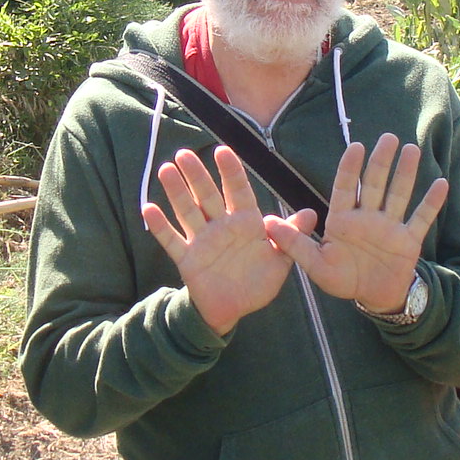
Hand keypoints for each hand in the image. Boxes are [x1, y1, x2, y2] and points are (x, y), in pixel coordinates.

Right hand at [143, 146, 308, 336]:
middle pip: (207, 196)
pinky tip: (148, 208)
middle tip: (184, 153)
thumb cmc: (257, 281)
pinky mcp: (188, 259)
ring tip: (166, 170)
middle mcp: (222, 226)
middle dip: (197, 175)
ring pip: (187, 211)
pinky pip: (172, 240)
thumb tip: (311, 212)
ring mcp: (203, 241)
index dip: (230, 171)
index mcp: (246, 223)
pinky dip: (160, 226)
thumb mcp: (280, 260)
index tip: (222, 150)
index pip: (237, 191)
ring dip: (176, 192)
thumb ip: (291, 236)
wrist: (234, 309)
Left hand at [264, 134, 447, 311]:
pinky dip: (431, 202)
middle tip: (388, 138)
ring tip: (411, 150)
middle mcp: (368, 217)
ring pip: (399, 194)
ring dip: (406, 173)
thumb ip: (294, 244)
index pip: (347, 187)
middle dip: (381, 162)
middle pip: (375, 184)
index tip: (356, 146)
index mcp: (343, 220)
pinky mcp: (409, 239)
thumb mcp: (315, 264)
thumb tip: (267, 223)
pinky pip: (421, 218)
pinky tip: (441, 183)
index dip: (351, 168)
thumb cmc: (342, 278)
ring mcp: (390, 226)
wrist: (373, 296)